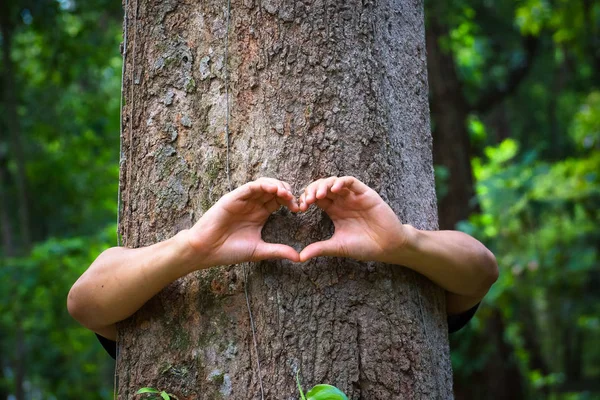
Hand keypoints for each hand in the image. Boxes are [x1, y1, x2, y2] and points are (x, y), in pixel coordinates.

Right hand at [185, 177, 300, 266]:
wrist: (206, 251)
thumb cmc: (229, 251)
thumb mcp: (259, 251)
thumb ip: (278, 251)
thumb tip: (299, 258)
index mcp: (260, 213)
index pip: (279, 201)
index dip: (291, 201)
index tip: (300, 209)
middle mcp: (253, 204)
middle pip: (274, 189)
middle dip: (287, 192)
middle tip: (295, 201)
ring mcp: (243, 199)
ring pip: (264, 184)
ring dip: (277, 186)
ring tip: (286, 195)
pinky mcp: (233, 197)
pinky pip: (251, 186)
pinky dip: (263, 185)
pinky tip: (274, 190)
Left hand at [298, 176, 410, 262]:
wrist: (388, 247)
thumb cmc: (365, 246)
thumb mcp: (338, 247)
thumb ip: (320, 248)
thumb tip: (300, 257)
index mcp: (334, 210)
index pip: (316, 198)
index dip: (306, 199)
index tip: (300, 209)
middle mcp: (343, 201)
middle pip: (322, 187)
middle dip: (312, 191)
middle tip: (307, 201)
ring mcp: (354, 196)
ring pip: (334, 182)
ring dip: (324, 185)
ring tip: (318, 196)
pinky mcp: (365, 194)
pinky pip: (351, 182)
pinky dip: (341, 182)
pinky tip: (333, 190)